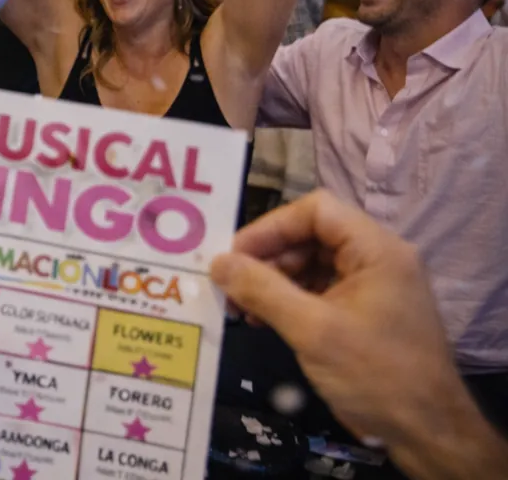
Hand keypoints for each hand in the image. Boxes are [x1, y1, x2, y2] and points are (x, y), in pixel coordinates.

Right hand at [210, 191, 473, 454]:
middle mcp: (377, 260)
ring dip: (273, 281)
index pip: (316, 211)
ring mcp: (372, 288)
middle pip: (311, 236)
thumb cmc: (376, 374)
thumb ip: (263, 290)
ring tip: (241, 307)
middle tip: (230, 284)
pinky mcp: (364, 314)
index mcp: (377, 251)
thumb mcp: (312, 330)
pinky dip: (288, 301)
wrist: (427, 433)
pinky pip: (319, 291)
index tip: (235, 255)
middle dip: (267, 258)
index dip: (271, 226)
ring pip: (311, 265)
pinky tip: (263, 320)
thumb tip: (217, 263)